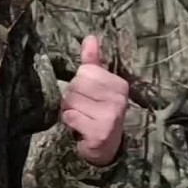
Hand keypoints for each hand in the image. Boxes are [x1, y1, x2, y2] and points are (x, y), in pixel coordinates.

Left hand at [60, 35, 128, 165]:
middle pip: (75, 85)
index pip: (84, 71)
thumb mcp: (97, 87)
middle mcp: (119, 99)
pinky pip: (70, 117)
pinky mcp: (100, 133)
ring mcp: (111, 116)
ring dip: (69, 111)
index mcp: (119, 84)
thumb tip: (90, 37)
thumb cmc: (98, 113)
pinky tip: (79, 129)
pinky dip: (69, 123)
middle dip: (72, 98)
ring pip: (70, 101)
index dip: (78, 84)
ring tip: (80, 118)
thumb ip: (93, 62)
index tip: (87, 96)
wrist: (105, 150)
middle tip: (82, 109)